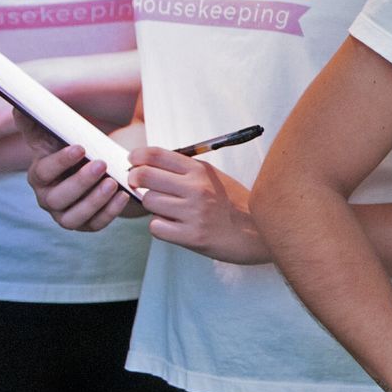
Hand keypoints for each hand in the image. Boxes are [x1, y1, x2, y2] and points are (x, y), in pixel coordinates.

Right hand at [23, 113, 140, 230]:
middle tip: (102, 164)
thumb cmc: (71, 149)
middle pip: (57, 198)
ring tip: (114, 183)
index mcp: (38, 176)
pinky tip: (124, 196)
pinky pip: (95, 224)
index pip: (43, 171)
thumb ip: (36, 123)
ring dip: (94, 201)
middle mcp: (47, 199)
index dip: (60, 161)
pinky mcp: (85, 224)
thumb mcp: (55, 135)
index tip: (80, 147)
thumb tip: (17, 108)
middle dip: (80, 182)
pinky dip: (109, 212)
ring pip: (74, 217)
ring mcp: (65, 215)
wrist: (92, 168)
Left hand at [127, 147, 265, 263]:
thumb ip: (185, 170)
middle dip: (135, 180)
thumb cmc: (234, 204)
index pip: (156, 155)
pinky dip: (160, 227)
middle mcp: (196, 188)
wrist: (259, 233)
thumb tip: (149, 164)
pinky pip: (156, 227)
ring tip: (169, 210)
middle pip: (144, 176)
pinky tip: (174, 227)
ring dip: (153, 207)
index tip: (132, 162)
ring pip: (148, 202)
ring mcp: (194, 213)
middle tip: (137, 185)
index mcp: (200, 171)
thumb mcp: (214, 177)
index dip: (136, 157)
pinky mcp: (192, 236)